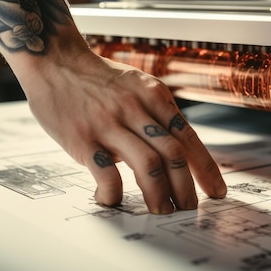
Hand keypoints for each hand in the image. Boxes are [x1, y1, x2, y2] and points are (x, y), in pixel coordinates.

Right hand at [16, 47, 226, 213]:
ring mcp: (108, 124)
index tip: (216, 190)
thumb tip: (175, 151)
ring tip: (162, 209)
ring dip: (159, 194)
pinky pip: (106, 174)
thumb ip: (155, 114)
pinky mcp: (83, 139)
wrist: (54, 62)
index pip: (188, 137)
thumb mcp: (136, 84)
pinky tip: (113, 198)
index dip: (206, 168)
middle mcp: (135, 108)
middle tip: (189, 207)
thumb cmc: (97, 78)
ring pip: (148, 165)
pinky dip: (115, 193)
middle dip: (186, 187)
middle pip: (174, 154)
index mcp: (153, 94)